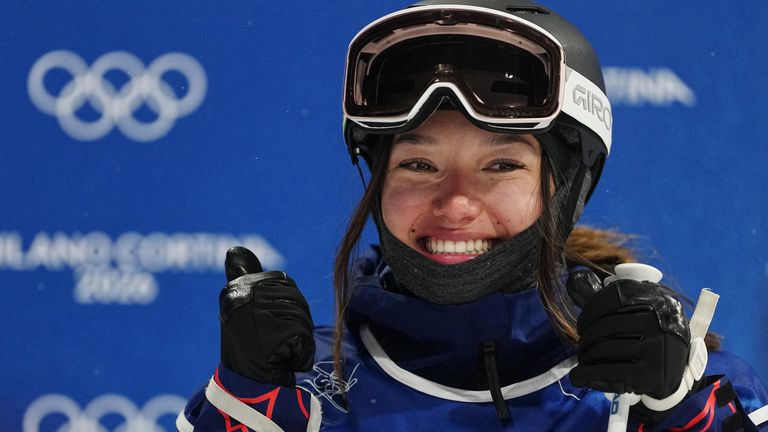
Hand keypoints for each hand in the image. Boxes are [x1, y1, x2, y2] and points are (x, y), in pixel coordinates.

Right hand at [219, 246, 314, 386]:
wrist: (247, 390)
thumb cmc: (249, 350)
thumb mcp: (242, 309)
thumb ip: (242, 275)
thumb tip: (234, 248)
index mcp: (236, 289)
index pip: (284, 283)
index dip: (284, 306)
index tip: (267, 326)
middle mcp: (243, 297)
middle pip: (296, 299)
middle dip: (295, 323)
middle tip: (274, 343)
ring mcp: (257, 315)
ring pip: (303, 319)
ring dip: (298, 341)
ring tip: (277, 353)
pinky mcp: (274, 334)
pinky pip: (305, 338)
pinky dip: (301, 355)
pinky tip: (283, 363)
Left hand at [568, 269, 690, 399]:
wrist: (677, 370)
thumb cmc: (652, 334)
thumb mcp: (643, 309)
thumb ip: (612, 298)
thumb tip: (573, 281)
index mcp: (655, 297)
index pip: (611, 297)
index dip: (589, 312)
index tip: (582, 325)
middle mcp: (658, 319)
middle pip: (604, 326)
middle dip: (586, 338)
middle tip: (582, 347)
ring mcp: (657, 347)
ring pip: (603, 349)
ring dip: (585, 356)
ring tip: (583, 360)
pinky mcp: (651, 374)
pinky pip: (609, 371)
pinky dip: (586, 374)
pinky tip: (577, 376)